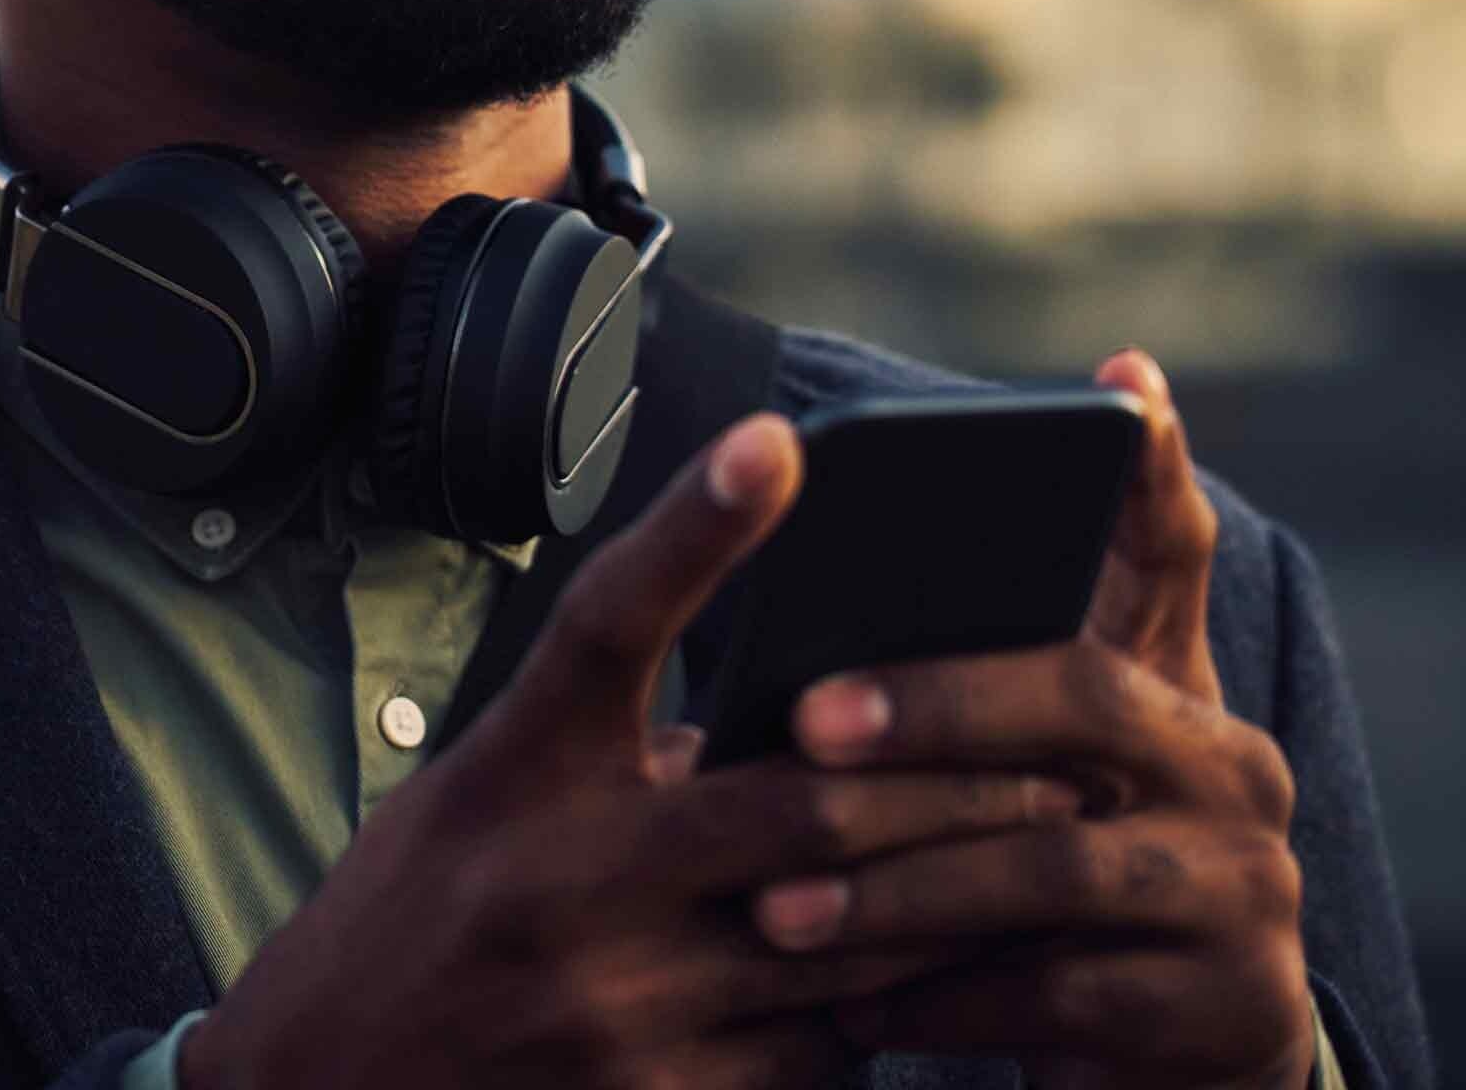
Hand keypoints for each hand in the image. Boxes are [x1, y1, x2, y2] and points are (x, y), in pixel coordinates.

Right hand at [183, 415, 1087, 1089]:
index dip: (693, 527)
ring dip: (955, 896)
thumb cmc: (409, 920)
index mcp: (509, 771)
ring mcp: (610, 1000)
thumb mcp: (480, 801)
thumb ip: (610, 757)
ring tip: (1051, 858)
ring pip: (842, 934)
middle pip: (795, 796)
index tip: (781, 437)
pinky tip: (947, 980)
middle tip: (1057, 751)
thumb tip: (777, 725)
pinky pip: (820, 1050)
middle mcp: (558, 875)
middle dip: (948, 776)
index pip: (606, 621)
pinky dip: (890, 1006)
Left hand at [750, 351, 1315, 1089]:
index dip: (1148, 470)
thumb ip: (953, 690)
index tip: (1116, 382)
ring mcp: (1243, 887)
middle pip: (1079, 697)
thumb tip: (790, 630)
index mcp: (1168, 690)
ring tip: (775, 905)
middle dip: (933, 704)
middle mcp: (1229, 767)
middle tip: (806, 720)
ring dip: (898, 885)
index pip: (1168, 556)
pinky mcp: (1228, 1008)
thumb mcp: (1013, 782)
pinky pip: (1059, 993)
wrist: (1164, 1070)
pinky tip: (849, 1005)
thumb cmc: (1042, 889)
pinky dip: (940, 997)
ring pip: (1052, 862)